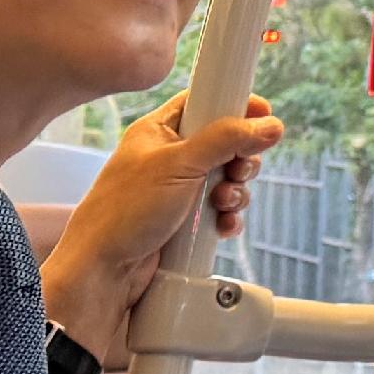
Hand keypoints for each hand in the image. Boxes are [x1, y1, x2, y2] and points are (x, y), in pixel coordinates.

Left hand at [40, 92, 281, 368]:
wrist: (104, 271)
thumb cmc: (124, 212)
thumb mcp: (179, 165)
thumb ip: (226, 140)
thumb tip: (270, 124)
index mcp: (158, 132)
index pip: (202, 102)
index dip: (233, 104)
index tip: (263, 113)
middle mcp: (169, 158)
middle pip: (224, 143)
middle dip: (240, 159)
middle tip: (237, 170)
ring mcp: (178, 191)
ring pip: (227, 180)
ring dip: (235, 193)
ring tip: (222, 203)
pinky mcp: (185, 220)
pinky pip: (221, 211)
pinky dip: (228, 218)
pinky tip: (222, 226)